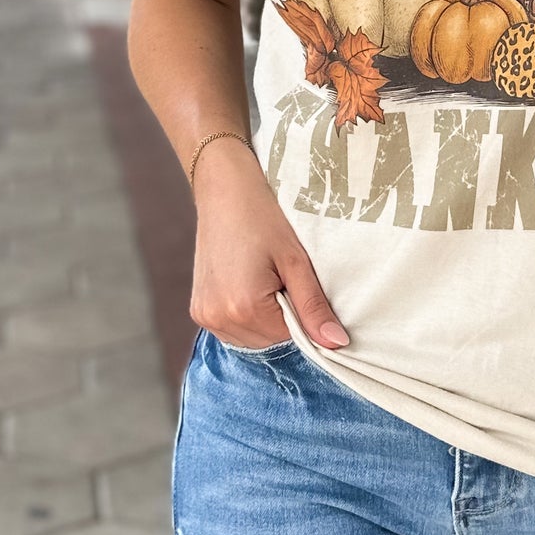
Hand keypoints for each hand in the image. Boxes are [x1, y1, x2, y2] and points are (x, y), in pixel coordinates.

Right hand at [189, 141, 348, 350]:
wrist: (224, 190)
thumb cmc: (263, 217)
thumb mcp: (296, 261)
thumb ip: (314, 307)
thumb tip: (336, 344)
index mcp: (244, 307)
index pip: (291, 336)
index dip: (302, 311)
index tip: (296, 279)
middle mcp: (218, 318)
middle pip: (269, 341)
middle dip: (282, 316)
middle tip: (279, 275)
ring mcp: (204, 316)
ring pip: (252, 338)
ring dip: (264, 318)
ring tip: (261, 276)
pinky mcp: (198, 310)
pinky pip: (232, 329)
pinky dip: (246, 315)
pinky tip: (246, 283)